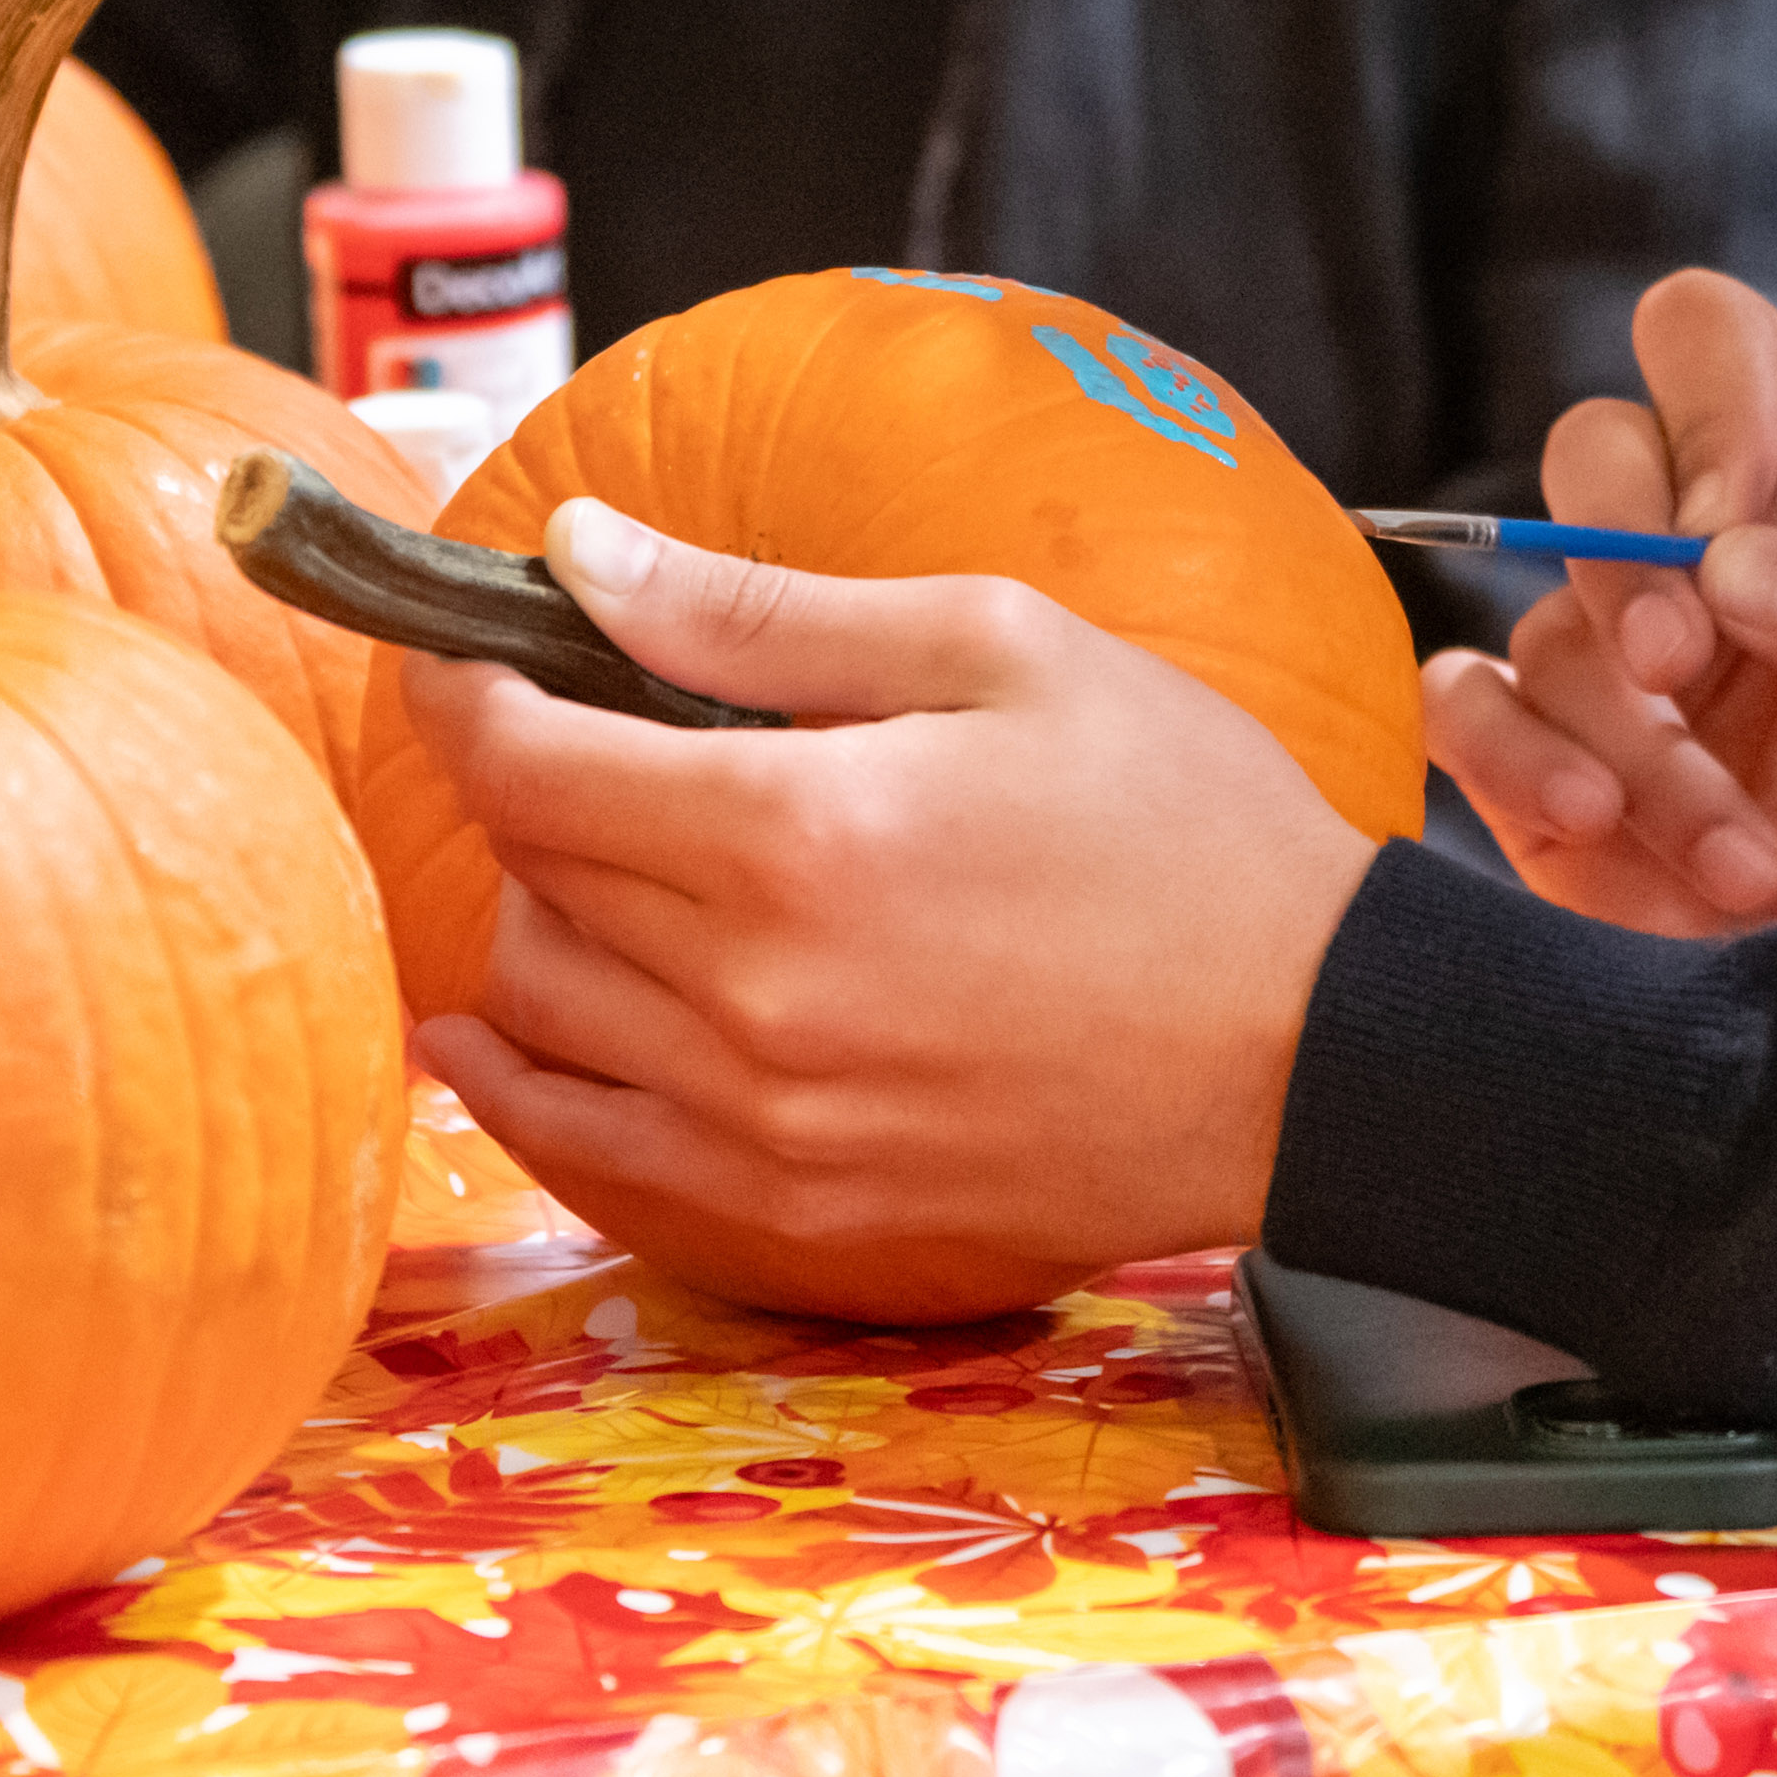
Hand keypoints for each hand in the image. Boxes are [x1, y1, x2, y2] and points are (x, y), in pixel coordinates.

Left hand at [403, 498, 1384, 1288]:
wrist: (1318, 1051)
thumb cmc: (1184, 825)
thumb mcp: (996, 650)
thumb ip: (761, 613)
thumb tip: (579, 554)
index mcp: (798, 836)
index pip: (527, 765)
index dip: (466, 696)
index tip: (459, 657)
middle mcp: (756, 1001)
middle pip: (530, 883)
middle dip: (525, 794)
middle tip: (572, 743)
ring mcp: (771, 1131)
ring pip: (539, 1023)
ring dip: (532, 931)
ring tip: (581, 873)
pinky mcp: (803, 1221)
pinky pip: (590, 1162)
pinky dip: (525, 1095)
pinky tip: (505, 1045)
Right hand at [1419, 267, 1776, 977]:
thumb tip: (1729, 561)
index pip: (1716, 346)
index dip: (1705, 408)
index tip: (1728, 530)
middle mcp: (1699, 548)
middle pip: (1596, 450)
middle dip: (1623, 554)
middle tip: (1679, 666)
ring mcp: (1609, 652)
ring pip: (1545, 616)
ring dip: (1638, 744)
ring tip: (1742, 863)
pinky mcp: (1536, 755)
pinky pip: (1460, 703)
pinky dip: (1510, 756)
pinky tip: (1591, 822)